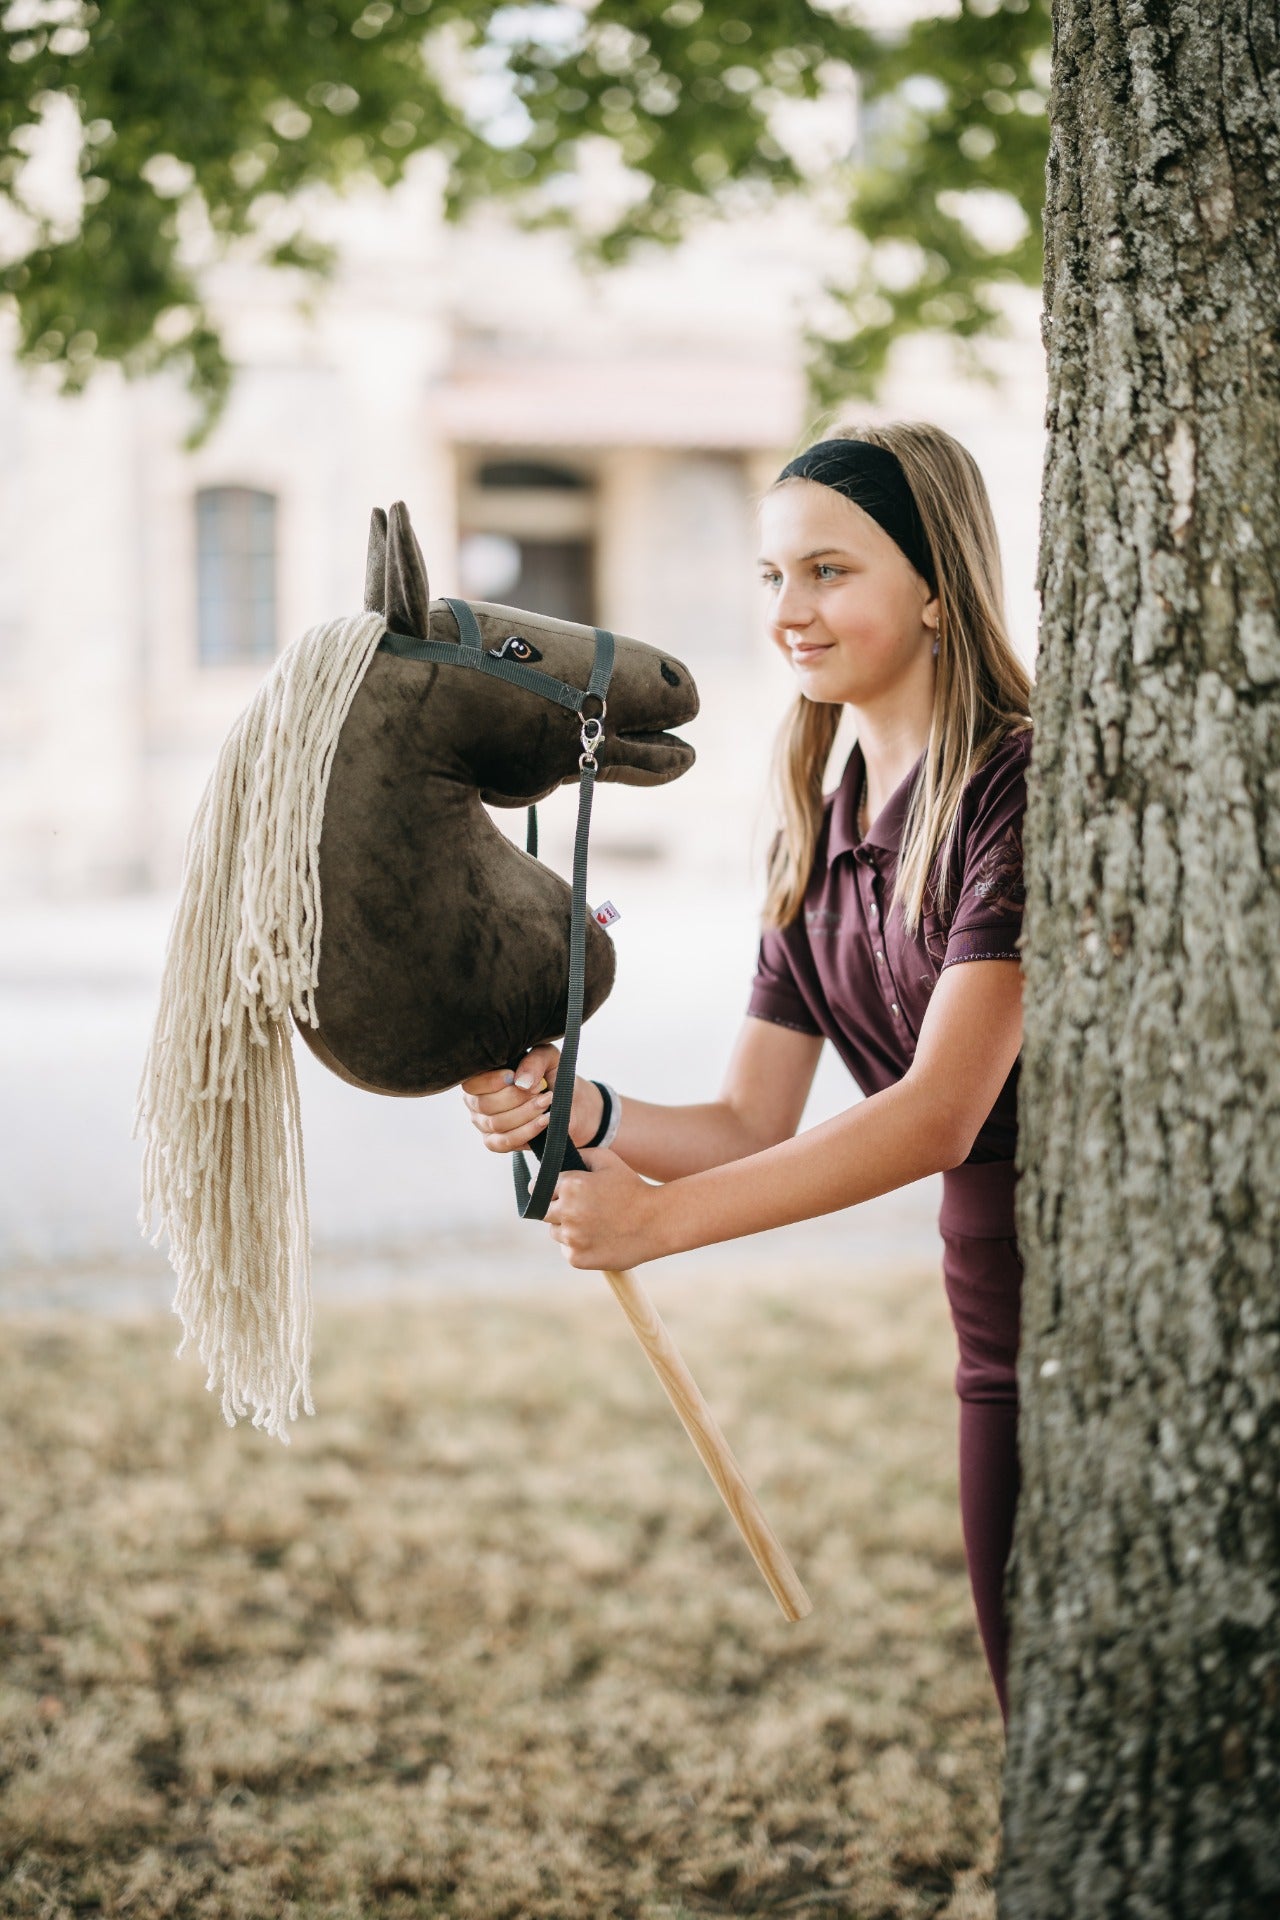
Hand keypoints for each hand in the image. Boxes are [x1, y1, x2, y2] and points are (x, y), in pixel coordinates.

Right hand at [459, 1044, 604, 1154]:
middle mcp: (477, 1101)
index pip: (472, 1083)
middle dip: (516, 1097)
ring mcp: (485, 1124)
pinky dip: (527, 1131)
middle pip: (485, 1104)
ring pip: (497, 1123)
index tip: (513, 1077)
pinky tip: (544, 1120)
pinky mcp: (496, 1143)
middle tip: (540, 1089)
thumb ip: (534, 1060)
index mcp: (482, 1078)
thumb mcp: (548, 1059)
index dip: (491, 1081)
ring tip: (546, 1102)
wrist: (572, 1105)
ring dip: (526, 1112)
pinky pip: (505, 1142)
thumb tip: (520, 1081)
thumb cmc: (552, 1077)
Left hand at [545, 1148, 668, 1269]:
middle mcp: (566, 1212)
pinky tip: (597, 1238)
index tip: (560, 1192)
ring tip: (593, 1223)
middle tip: (581, 1208)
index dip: (549, 1189)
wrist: (656, 1223)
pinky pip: (567, 1250)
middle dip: (557, 1208)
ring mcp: (571, 1238)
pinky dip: (578, 1246)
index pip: (537, 1187)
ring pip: (555, 1232)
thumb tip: (556, 1159)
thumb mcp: (608, 1160)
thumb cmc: (632, 1188)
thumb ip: (579, 1155)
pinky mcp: (577, 1258)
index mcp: (570, 1185)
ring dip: (566, 1228)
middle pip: (543, 1211)